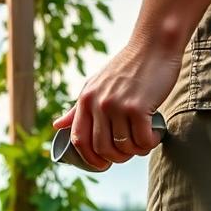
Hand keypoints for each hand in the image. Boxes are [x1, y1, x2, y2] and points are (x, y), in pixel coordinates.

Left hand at [53, 42, 181, 170]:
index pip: (79, 140)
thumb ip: (77, 108)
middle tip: (128, 154)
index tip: (102, 165)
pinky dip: (148, 144)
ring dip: (135, 152)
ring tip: (143, 143)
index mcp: (84, 100)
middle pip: (101, 148)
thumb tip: (56, 126)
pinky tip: (153, 138)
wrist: (154, 44)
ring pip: (123, 146)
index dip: (89, 158)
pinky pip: (141, 139)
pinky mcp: (138, 107)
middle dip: (116, 158)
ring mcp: (117, 106)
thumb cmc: (126, 67)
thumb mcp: (95, 85)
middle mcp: (98, 104)